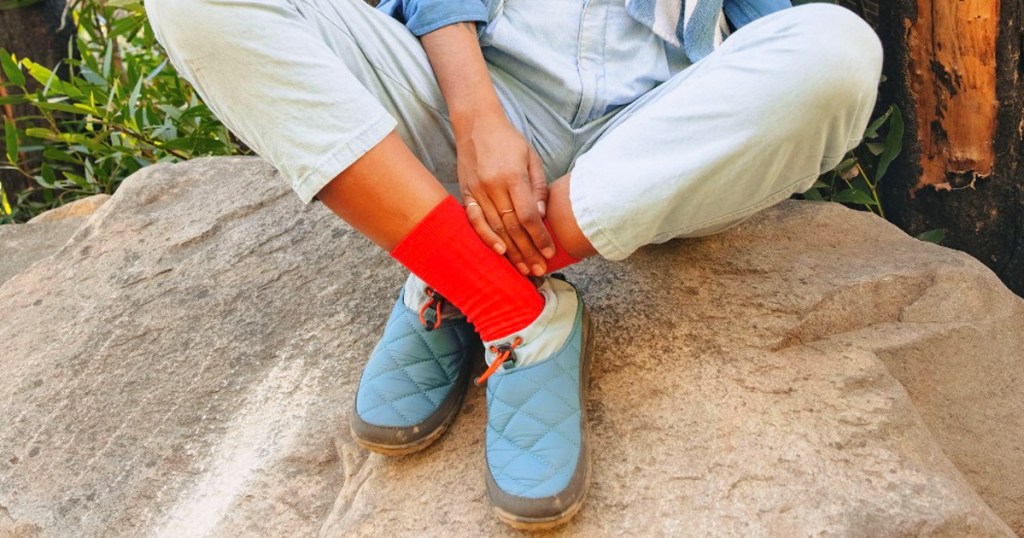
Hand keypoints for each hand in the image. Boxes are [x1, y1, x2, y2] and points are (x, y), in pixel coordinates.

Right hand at [455, 111, 554, 275]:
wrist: (476, 123)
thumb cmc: (508, 139)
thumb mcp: (531, 157)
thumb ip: (538, 186)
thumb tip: (541, 216)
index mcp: (513, 176)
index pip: (528, 216)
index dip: (539, 237)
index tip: (549, 252)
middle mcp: (493, 186)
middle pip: (513, 227)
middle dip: (528, 251)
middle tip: (539, 270)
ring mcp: (477, 191)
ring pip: (495, 228)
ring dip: (511, 251)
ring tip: (524, 269)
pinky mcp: (465, 192)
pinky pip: (475, 220)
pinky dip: (486, 237)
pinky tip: (498, 251)